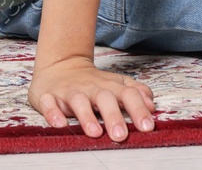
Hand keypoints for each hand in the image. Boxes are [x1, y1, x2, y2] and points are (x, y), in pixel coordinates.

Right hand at [29, 55, 155, 139]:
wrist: (61, 66)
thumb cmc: (94, 82)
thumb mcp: (117, 83)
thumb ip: (136, 93)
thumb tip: (152, 105)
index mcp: (110, 86)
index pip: (128, 94)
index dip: (138, 109)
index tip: (147, 127)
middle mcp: (91, 88)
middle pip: (105, 98)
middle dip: (113, 116)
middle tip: (121, 135)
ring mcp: (70, 92)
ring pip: (79, 101)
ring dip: (86, 116)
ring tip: (94, 133)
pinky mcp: (48, 96)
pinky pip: (49, 103)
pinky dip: (53, 113)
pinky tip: (59, 124)